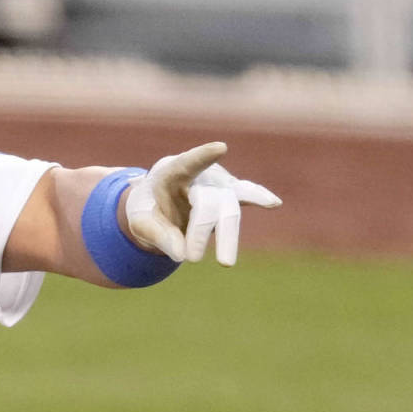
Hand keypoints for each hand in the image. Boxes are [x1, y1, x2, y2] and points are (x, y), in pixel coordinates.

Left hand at [124, 142, 281, 265]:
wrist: (158, 202)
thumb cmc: (148, 208)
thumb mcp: (139, 222)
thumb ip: (156, 235)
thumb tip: (180, 254)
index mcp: (171, 173)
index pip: (187, 164)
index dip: (203, 157)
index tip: (220, 148)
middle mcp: (200, 176)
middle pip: (207, 201)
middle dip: (201, 230)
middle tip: (191, 258)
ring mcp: (219, 184)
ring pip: (228, 209)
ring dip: (228, 237)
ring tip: (225, 263)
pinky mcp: (231, 195)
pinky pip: (246, 195)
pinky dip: (258, 197)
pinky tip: (272, 202)